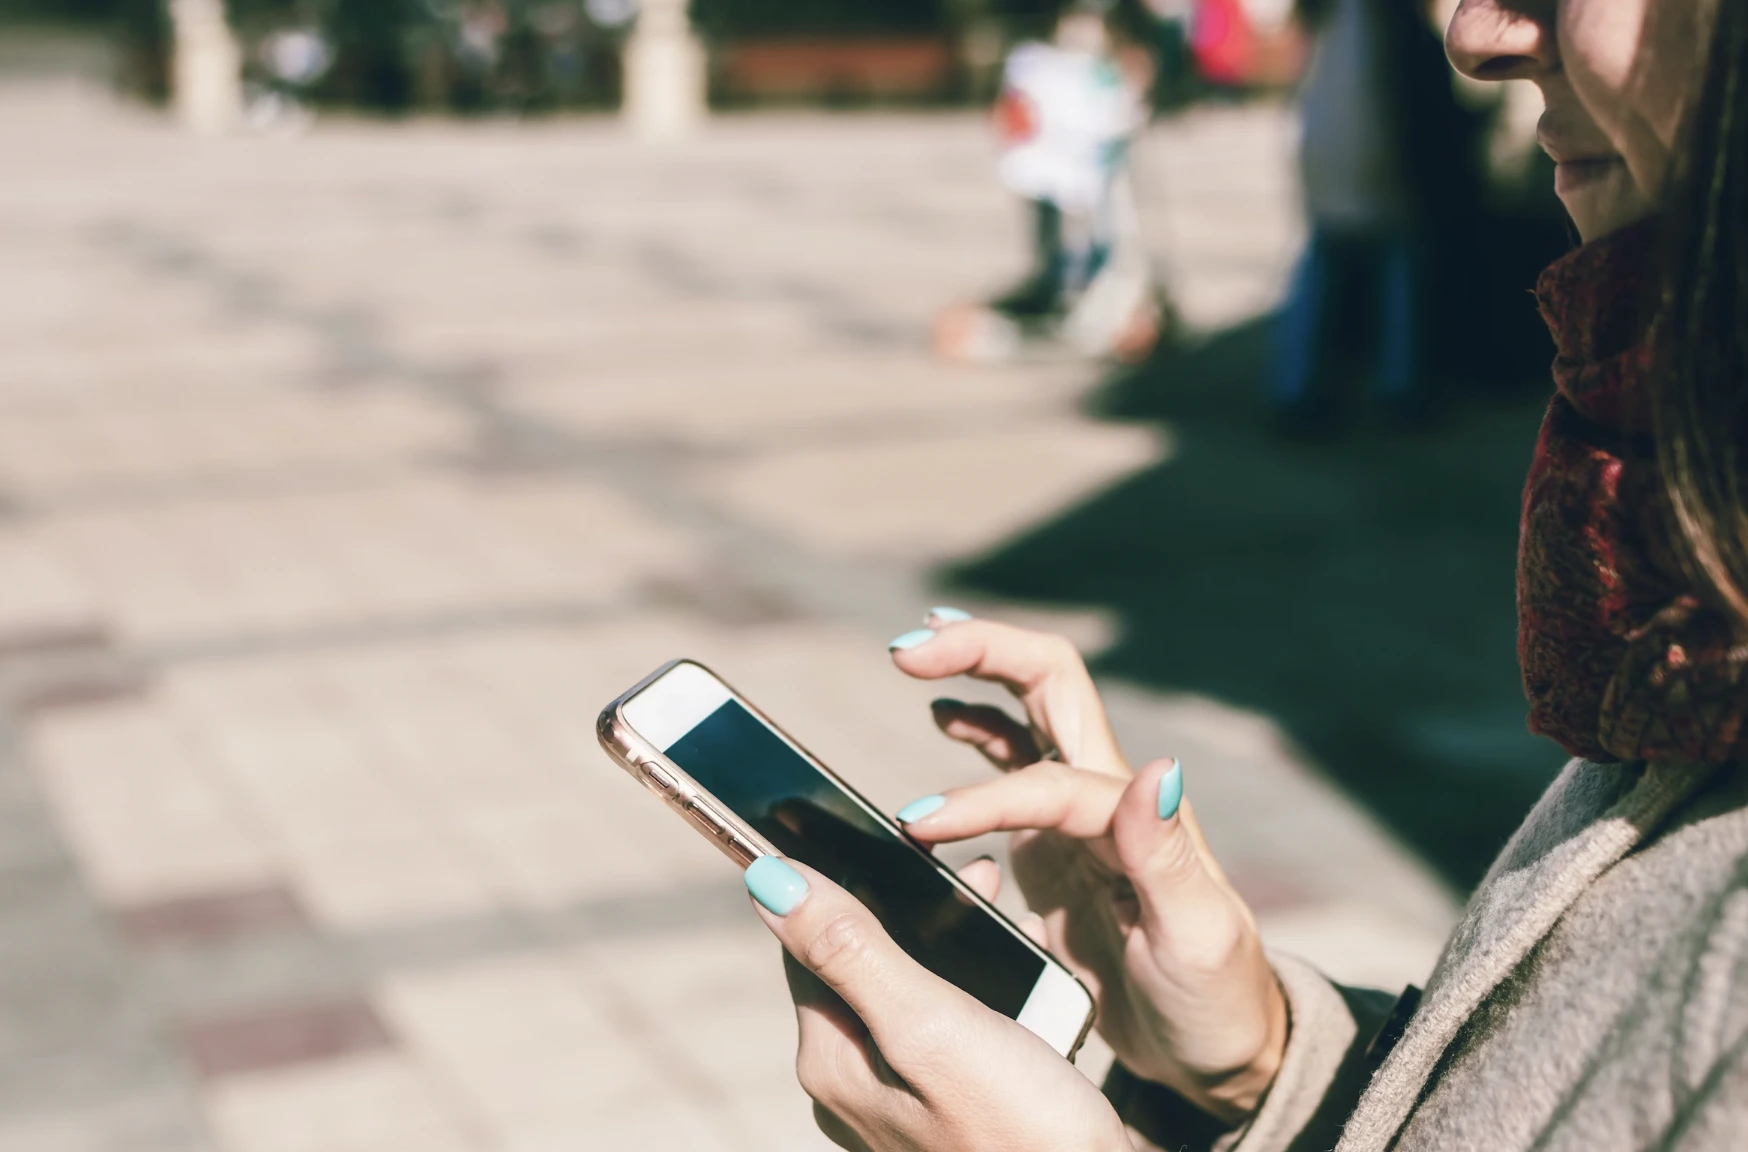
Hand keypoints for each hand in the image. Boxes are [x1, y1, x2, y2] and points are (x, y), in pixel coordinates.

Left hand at [744, 854, 1132, 1151]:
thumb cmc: (1022, 1131)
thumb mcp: (930, 1023)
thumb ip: (851, 950)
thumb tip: (766, 878)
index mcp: (833, 1061)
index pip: (805, 943)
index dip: (840, 878)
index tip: (883, 835)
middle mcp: (854, 1087)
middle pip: (862, 964)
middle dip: (915, 911)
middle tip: (978, 874)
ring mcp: (902, 1106)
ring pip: (913, 994)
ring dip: (958, 948)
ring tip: (1010, 918)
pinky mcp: (951, 1113)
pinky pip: (952, 1032)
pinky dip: (987, 995)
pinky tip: (1029, 983)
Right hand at [889, 615, 1287, 1124]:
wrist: (1219, 1049)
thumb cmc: (1214, 1001)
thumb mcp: (1198, 940)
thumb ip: (1168, 859)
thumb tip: (1158, 769)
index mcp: (1137, 818)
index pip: (1048, 780)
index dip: (981, 797)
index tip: (918, 828)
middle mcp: (1109, 797)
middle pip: (1047, 682)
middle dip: (980, 650)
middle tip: (907, 650)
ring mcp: (1081, 815)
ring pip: (1027, 709)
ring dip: (974, 671)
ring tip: (912, 658)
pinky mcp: (1058, 843)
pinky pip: (1014, 763)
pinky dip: (976, 728)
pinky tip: (942, 717)